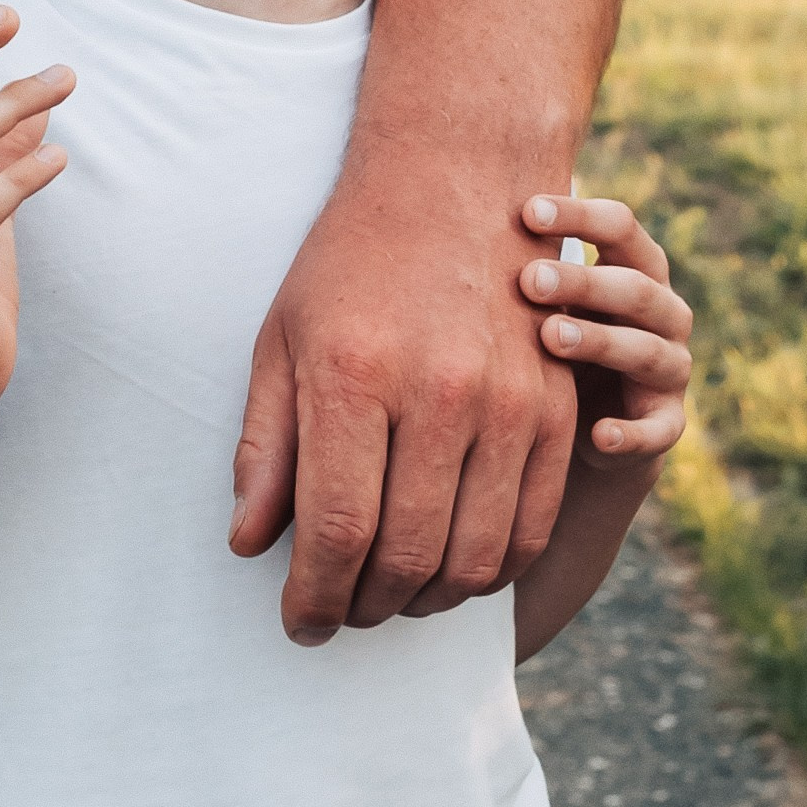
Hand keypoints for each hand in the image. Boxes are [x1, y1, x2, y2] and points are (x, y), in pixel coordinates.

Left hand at [230, 171, 578, 640]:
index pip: (336, 531)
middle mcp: (441, 393)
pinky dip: (489, 570)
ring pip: (474, 558)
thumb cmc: (350, 265)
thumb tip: (251, 546)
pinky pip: (529, 527)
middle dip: (364, 608)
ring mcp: (510, 403)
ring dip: (426, 600)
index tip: (298, 621)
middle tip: (339, 611)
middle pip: (408, 557)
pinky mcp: (556, 411)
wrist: (453, 185)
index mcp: (357, 376)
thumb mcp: (283, 341)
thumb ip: (268, 449)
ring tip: (388, 594)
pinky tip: (449, 564)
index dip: (314, 598)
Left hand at [519, 194, 690, 474]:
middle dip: (583, 283)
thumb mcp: (542, 298)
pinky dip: (631, 434)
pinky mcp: (667, 423)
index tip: (526, 212)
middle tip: (528, 280)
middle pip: (635, 288)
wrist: (578, 424)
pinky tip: (598, 434)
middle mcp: (664, 313)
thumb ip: (524, 261)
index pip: (622, 227)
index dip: (580, 216)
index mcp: (637, 268)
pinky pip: (658, 430)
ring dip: (600, 342)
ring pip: (647, 351)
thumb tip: (455, 205)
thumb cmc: (550, 336)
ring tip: (549, 338)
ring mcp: (671, 368)